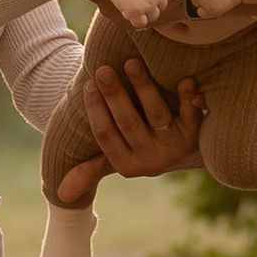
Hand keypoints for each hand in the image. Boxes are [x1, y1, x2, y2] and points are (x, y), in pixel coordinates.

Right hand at [61, 54, 204, 196]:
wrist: (184, 151)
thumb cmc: (139, 147)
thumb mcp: (117, 159)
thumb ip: (90, 170)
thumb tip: (60, 193)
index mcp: (127, 165)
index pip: (106, 137)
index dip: (96, 111)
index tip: (87, 85)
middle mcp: (151, 160)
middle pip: (129, 123)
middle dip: (115, 95)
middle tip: (104, 69)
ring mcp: (174, 147)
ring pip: (157, 114)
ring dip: (145, 88)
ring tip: (132, 63)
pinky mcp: (195, 135)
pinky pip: (193, 116)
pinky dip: (189, 99)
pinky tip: (185, 81)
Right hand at [107, 0, 176, 29]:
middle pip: (161, 7)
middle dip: (152, 6)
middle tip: (139, 0)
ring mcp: (148, 4)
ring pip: (153, 16)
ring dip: (145, 14)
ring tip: (135, 6)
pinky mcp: (137, 11)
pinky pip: (141, 23)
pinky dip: (136, 20)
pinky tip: (130, 13)